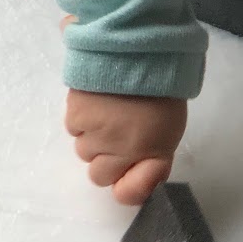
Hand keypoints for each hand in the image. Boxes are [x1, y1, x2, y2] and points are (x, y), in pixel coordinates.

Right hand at [65, 87, 187, 205]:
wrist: (138, 47)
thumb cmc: (162, 88)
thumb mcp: (170, 128)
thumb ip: (154, 160)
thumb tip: (133, 181)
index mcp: (151, 153)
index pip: (126, 194)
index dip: (127, 186)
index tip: (133, 169)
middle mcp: (120, 150)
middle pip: (98, 175)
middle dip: (106, 159)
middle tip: (118, 132)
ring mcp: (95, 133)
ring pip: (83, 151)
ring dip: (93, 137)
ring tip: (108, 109)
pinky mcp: (76, 114)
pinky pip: (73, 128)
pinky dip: (81, 118)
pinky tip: (96, 99)